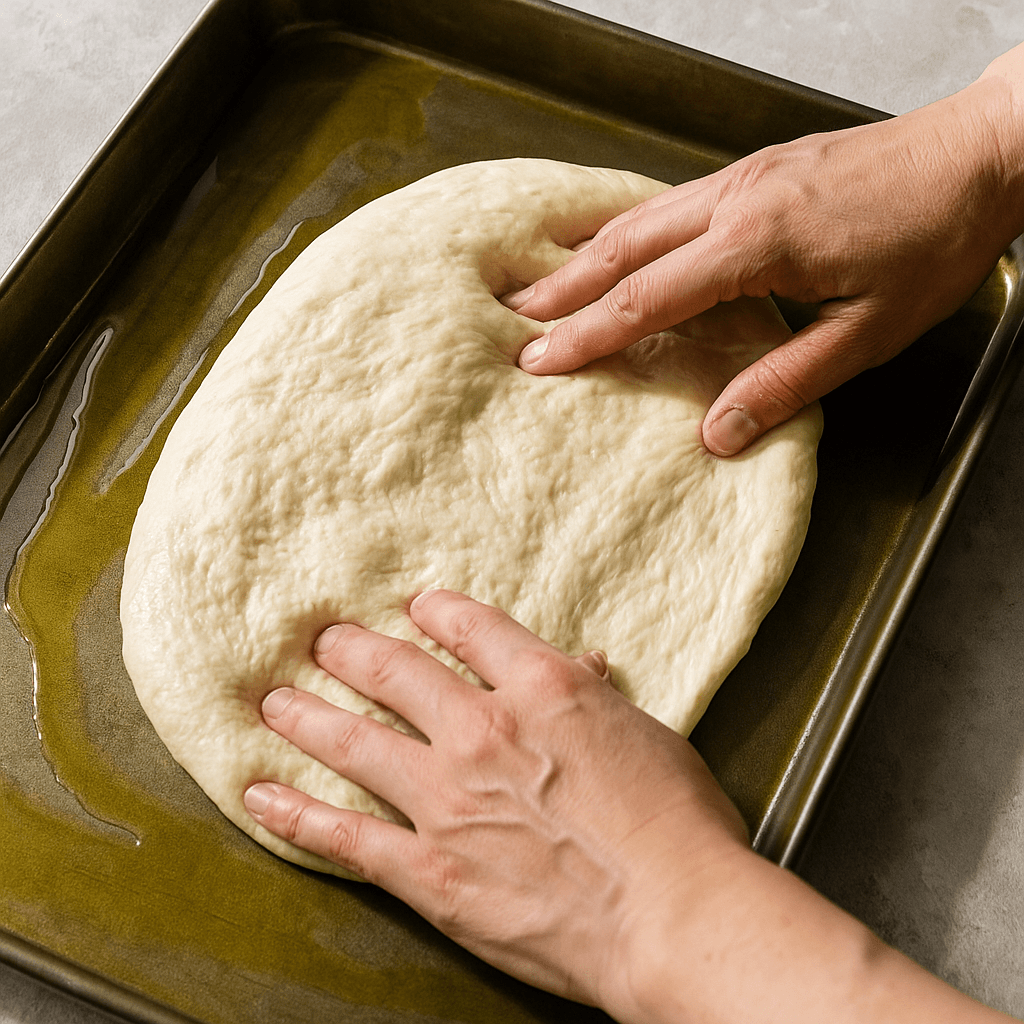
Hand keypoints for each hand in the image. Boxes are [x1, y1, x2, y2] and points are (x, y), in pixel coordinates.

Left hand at [243, 589, 748, 1016]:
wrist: (674, 916)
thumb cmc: (679, 826)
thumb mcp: (649, 735)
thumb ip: (598, 699)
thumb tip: (585, 667)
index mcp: (542, 687)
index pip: (469, 627)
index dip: (435, 611)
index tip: (415, 608)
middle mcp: (481, 728)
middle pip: (395, 671)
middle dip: (350, 650)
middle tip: (322, 640)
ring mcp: (447, 798)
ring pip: (353, 740)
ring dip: (305, 715)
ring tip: (273, 701)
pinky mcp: (430, 869)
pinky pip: (345, 835)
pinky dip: (296, 814)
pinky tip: (261, 797)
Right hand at [505, 61, 1023, 455]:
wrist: (982, 151)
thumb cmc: (934, 240)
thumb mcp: (869, 332)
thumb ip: (788, 382)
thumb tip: (718, 432)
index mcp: (758, 245)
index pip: (648, 299)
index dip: (587, 334)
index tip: (540, 360)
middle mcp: (737, 201)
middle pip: (624, 248)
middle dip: (562, 288)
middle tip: (513, 319)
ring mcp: (743, 177)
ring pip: (639, 217)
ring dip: (584, 254)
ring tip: (541, 283)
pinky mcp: (756, 169)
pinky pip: (668, 199)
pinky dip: (625, 227)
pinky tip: (611, 243)